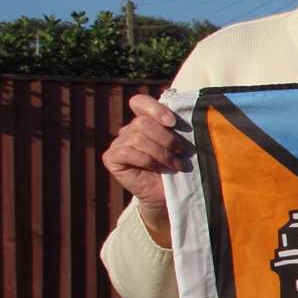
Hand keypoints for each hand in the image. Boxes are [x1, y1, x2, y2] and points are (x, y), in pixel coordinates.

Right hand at [100, 94, 187, 244]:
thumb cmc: (178, 168)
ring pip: (138, 138)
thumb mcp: (180, 145)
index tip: (173, 122)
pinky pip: (128, 152)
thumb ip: (177, 127)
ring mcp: (118, 144)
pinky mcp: (111, 158)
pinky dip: (148, 161)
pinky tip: (160, 169)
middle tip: (183, 152)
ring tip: (176, 165)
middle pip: (143, 122)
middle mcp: (129, 130)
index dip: (155, 108)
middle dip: (167, 138)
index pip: (140, 102)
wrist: (169, 196)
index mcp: (145, 121)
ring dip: (162, 153)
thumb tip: (185, 108)